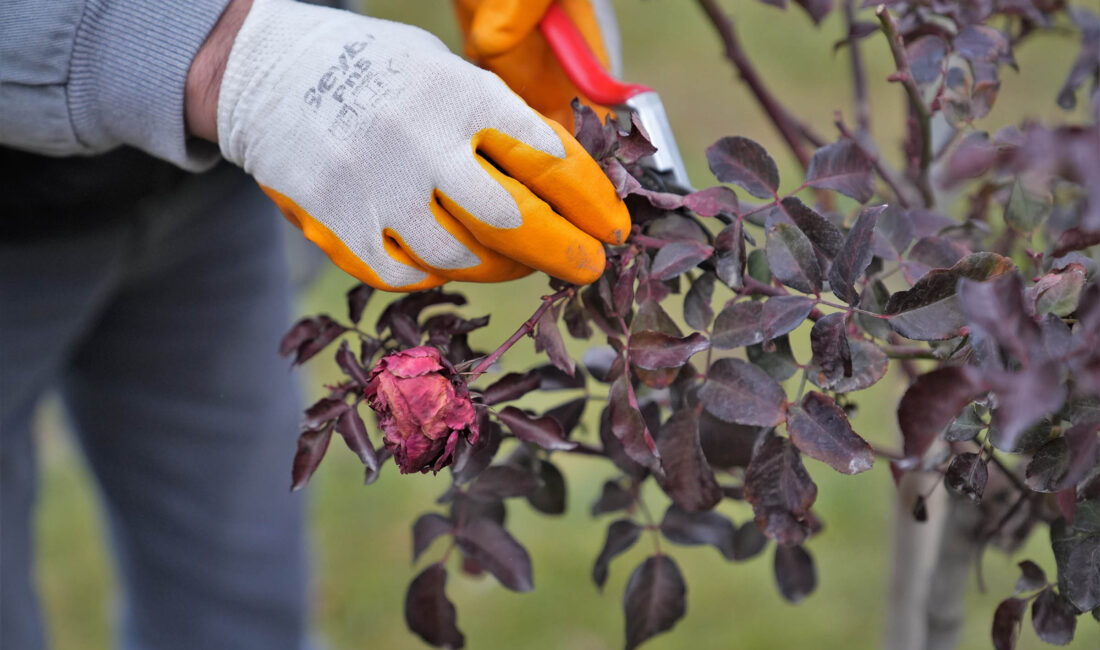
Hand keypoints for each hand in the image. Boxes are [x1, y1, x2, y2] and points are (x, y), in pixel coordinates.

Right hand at [195, 0, 628, 290]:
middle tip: (588, 266)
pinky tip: (451, 260)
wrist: (266, 73)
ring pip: (464, 259)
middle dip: (567, 251)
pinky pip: (409, 277)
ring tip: (516, 259)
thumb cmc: (374, 71)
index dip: (592, 199)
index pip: (547, 157)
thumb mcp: (444, 71)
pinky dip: (438, 276)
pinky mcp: (340, 227)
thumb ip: (498, 121)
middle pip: (515, 220)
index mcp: (457, 94)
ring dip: (503, 266)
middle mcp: (420, 143)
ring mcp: (376, 190)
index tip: (613, 225)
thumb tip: (566, 177)